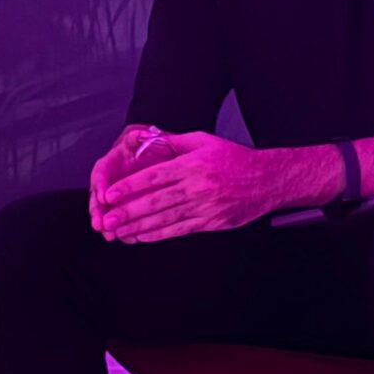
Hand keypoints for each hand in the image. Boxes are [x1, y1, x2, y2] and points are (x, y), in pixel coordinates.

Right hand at [88, 124, 169, 227]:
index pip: (101, 171)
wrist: (168, 158)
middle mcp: (112, 179)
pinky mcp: (128, 206)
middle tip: (99, 224)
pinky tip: (128, 239)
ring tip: (109, 235)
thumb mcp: (149, 138)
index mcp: (114, 160)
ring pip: (107, 210)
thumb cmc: (158, 147)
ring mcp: (119, 194)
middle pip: (98, 195)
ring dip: (107, 223)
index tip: (103, 197)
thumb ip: (141, 137)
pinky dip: (124, 229)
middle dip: (98, 210)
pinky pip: (123, 219)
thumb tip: (141, 134)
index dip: (100, 184)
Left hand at [92, 133, 277, 244]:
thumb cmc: (233, 158)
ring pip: (165, 219)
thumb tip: (145, 138)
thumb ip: (174, 142)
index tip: (110, 193)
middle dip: (128, 212)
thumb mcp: (204, 141)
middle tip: (106, 219)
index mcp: (192, 165)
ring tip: (117, 231)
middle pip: (156, 201)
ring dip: (138, 226)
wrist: (267, 180)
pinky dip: (159, 234)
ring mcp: (205, 207)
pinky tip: (141, 236)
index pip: (155, 177)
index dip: (130, 186)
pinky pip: (180, 230)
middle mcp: (197, 187)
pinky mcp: (211, 223)